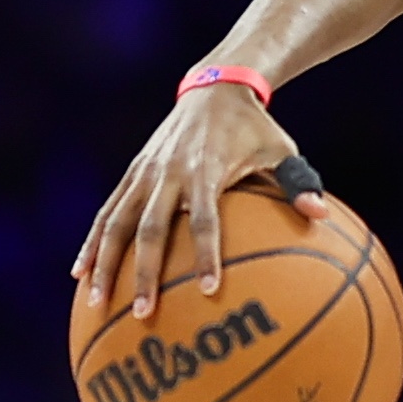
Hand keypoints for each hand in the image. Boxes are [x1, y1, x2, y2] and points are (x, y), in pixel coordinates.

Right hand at [72, 81, 317, 321]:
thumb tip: (321, 215)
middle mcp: (168, 174)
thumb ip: (298, 182)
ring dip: (105, 263)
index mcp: (205, 170)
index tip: (210, 289)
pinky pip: (107, 213)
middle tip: (145, 312)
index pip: (204, 220)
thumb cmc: (254, 129)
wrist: (213, 89)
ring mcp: (145, 174)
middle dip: (145, 273)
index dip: (207, 255)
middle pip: (149, 229)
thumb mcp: (282, 150)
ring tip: (97, 303)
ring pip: (117, 223)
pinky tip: (81, 274)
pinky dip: (93, 242)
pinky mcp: (131, 174)